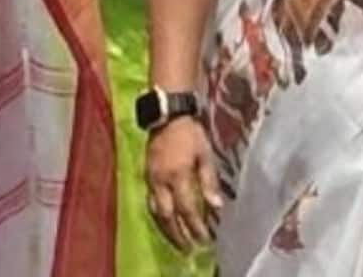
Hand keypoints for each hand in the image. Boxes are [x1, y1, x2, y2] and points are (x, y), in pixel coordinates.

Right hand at [146, 115, 222, 250]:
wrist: (167, 115)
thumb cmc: (190, 134)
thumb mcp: (205, 155)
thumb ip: (209, 182)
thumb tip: (216, 207)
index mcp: (177, 175)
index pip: (186, 209)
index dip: (196, 227)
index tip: (205, 240)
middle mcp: (161, 181)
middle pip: (167, 216)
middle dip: (178, 234)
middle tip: (189, 248)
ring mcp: (151, 179)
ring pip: (155, 211)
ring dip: (166, 229)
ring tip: (177, 240)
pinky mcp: (146, 175)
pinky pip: (150, 202)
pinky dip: (158, 216)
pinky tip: (166, 221)